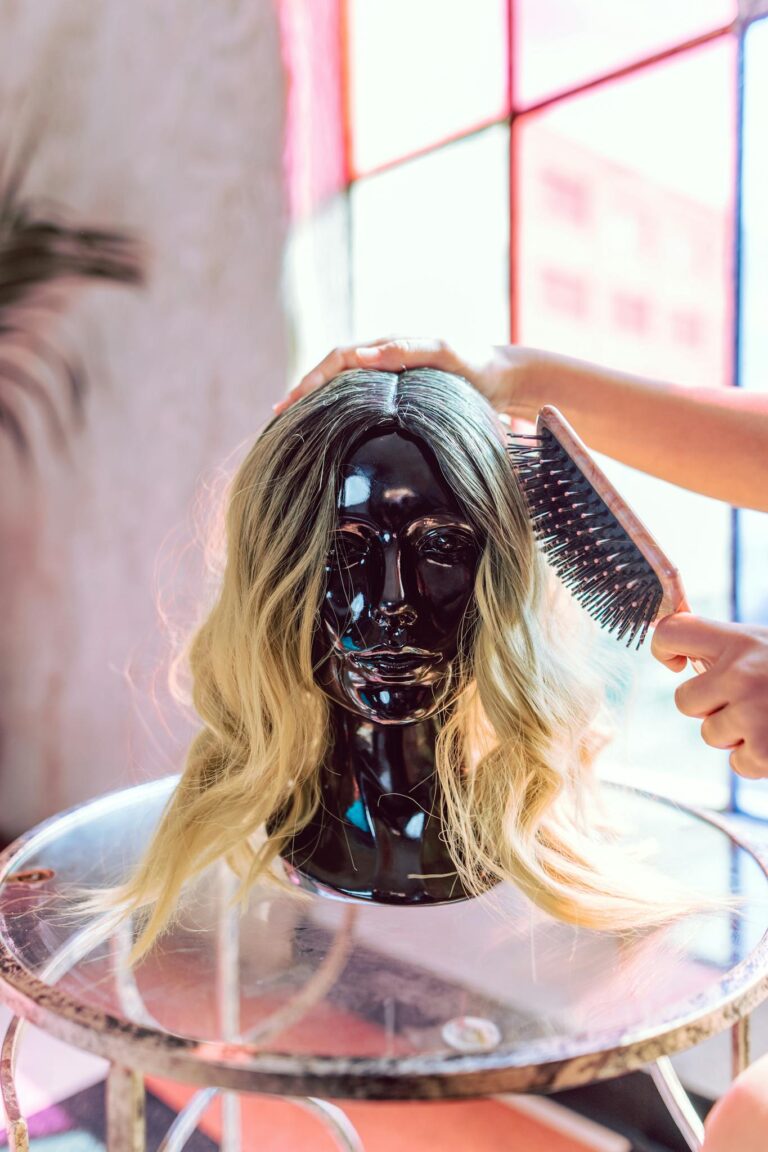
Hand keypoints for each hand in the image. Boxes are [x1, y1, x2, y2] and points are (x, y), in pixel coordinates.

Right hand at [273, 336, 521, 413]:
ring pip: (342, 387)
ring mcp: (388, 377)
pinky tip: (328, 429)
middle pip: (332, 372)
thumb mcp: (447, 352)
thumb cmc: (477, 365)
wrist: (502, 377)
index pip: (337, 359)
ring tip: (293, 423)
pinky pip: (358, 400)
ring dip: (316, 402)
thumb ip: (409, 350)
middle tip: (278, 415)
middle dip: (303, 391)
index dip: (312, 379)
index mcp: (388, 346)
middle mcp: (383, 358)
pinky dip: (337, 411)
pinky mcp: (396, 394)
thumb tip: (363, 356)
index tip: (291, 401)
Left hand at [652, 613, 767, 778]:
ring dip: (736, 734)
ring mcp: (751, 714)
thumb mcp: (765, 644)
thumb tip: (676, 645)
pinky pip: (737, 763)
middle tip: (747, 700)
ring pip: (710, 734)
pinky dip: (757, 759)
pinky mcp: (764, 751)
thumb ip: (727, 647)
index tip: (678, 662)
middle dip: (709, 706)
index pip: (672, 633)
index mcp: (740, 641)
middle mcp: (740, 674)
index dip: (664, 648)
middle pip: (684, 700)